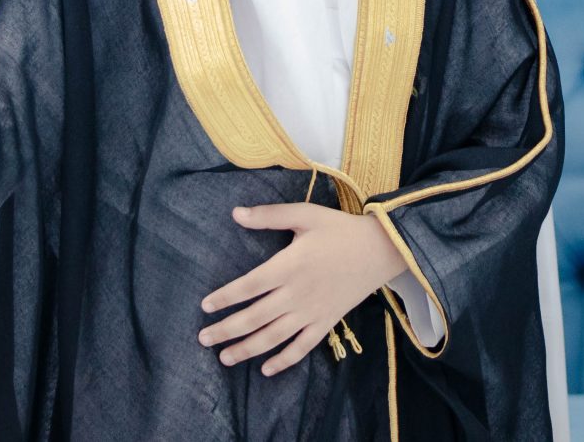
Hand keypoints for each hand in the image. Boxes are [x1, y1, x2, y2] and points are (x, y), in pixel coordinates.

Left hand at [198, 203, 404, 375]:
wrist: (380, 250)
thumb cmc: (340, 229)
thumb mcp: (305, 214)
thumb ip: (269, 215)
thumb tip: (235, 213)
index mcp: (289, 266)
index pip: (249, 286)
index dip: (225, 297)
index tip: (205, 306)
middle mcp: (297, 294)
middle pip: (255, 317)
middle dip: (227, 330)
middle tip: (203, 339)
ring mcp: (312, 312)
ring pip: (274, 337)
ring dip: (247, 349)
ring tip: (225, 357)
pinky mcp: (326, 322)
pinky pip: (302, 347)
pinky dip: (284, 361)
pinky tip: (266, 369)